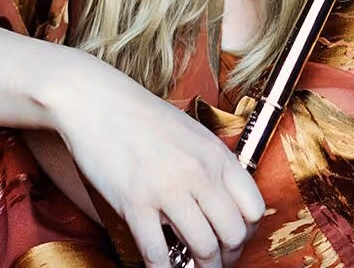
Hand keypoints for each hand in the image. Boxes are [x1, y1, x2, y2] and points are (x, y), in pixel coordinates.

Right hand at [45, 51, 264, 267]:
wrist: (99, 102)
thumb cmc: (144, 118)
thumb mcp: (193, 133)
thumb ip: (212, 166)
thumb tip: (226, 203)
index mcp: (216, 154)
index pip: (254, 208)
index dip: (248, 233)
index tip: (235, 241)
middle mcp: (199, 172)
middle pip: (233, 235)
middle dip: (227, 258)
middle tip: (215, 262)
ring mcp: (168, 189)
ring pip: (203, 249)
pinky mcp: (135, 204)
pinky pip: (158, 255)